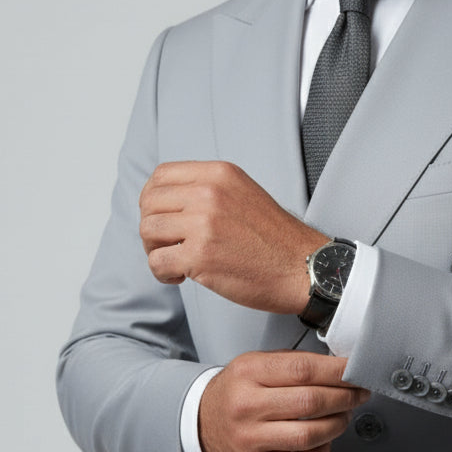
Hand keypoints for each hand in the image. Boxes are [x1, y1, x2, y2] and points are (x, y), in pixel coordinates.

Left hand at [139, 161, 327, 312]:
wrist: (303, 267)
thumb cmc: (275, 239)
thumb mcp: (243, 193)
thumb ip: (209, 190)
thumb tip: (168, 201)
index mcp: (219, 174)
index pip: (161, 176)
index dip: (152, 199)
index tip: (162, 217)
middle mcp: (209, 193)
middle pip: (149, 203)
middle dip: (152, 227)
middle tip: (167, 244)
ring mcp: (203, 224)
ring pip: (148, 231)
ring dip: (155, 251)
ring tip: (175, 262)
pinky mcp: (200, 256)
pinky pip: (157, 262)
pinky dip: (162, 274)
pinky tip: (180, 277)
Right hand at [198, 351, 370, 451]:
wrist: (203, 422)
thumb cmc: (237, 391)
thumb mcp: (256, 363)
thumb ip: (294, 363)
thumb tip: (339, 368)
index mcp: (248, 373)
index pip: (304, 370)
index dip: (338, 371)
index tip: (356, 371)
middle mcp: (247, 406)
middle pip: (311, 402)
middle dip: (346, 397)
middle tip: (358, 393)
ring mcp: (251, 439)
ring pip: (310, 435)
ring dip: (338, 424)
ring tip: (343, 414)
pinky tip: (324, 440)